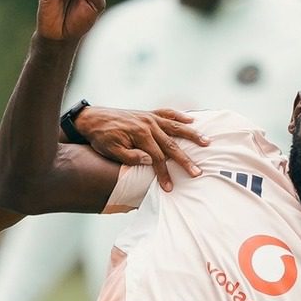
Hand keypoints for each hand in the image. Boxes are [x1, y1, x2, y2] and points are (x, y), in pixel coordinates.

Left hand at [77, 106, 208, 190]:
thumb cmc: (101, 138)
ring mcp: (150, 118)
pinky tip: (192, 121)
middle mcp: (148, 125)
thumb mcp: (111, 151)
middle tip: (197, 172)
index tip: (170, 187)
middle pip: (171, 145)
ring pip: (175, 127)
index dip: (164, 174)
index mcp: (140, 136)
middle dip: (185, 160)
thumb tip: (150, 161)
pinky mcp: (148, 114)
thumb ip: (130, 156)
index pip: (157, 158)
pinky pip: (168, 113)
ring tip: (207, 142)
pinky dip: (180, 116)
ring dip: (192, 135)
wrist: (93, 119)